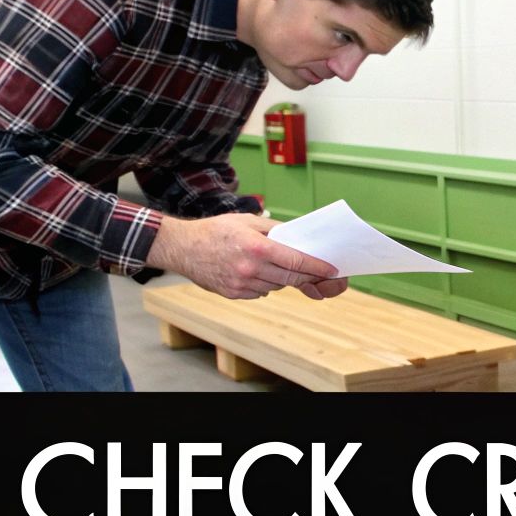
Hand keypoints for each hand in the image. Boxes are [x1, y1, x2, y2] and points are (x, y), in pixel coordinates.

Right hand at [145, 213, 339, 299]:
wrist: (183, 247)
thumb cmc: (216, 230)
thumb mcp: (247, 221)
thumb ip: (274, 230)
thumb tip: (298, 239)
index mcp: (257, 248)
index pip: (296, 261)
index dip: (317, 267)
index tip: (331, 270)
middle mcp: (251, 268)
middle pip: (290, 278)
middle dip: (307, 276)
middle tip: (318, 273)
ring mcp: (242, 284)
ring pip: (276, 286)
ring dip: (282, 278)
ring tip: (273, 265)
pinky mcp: (234, 294)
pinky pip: (261, 292)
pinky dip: (265, 285)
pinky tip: (255, 272)